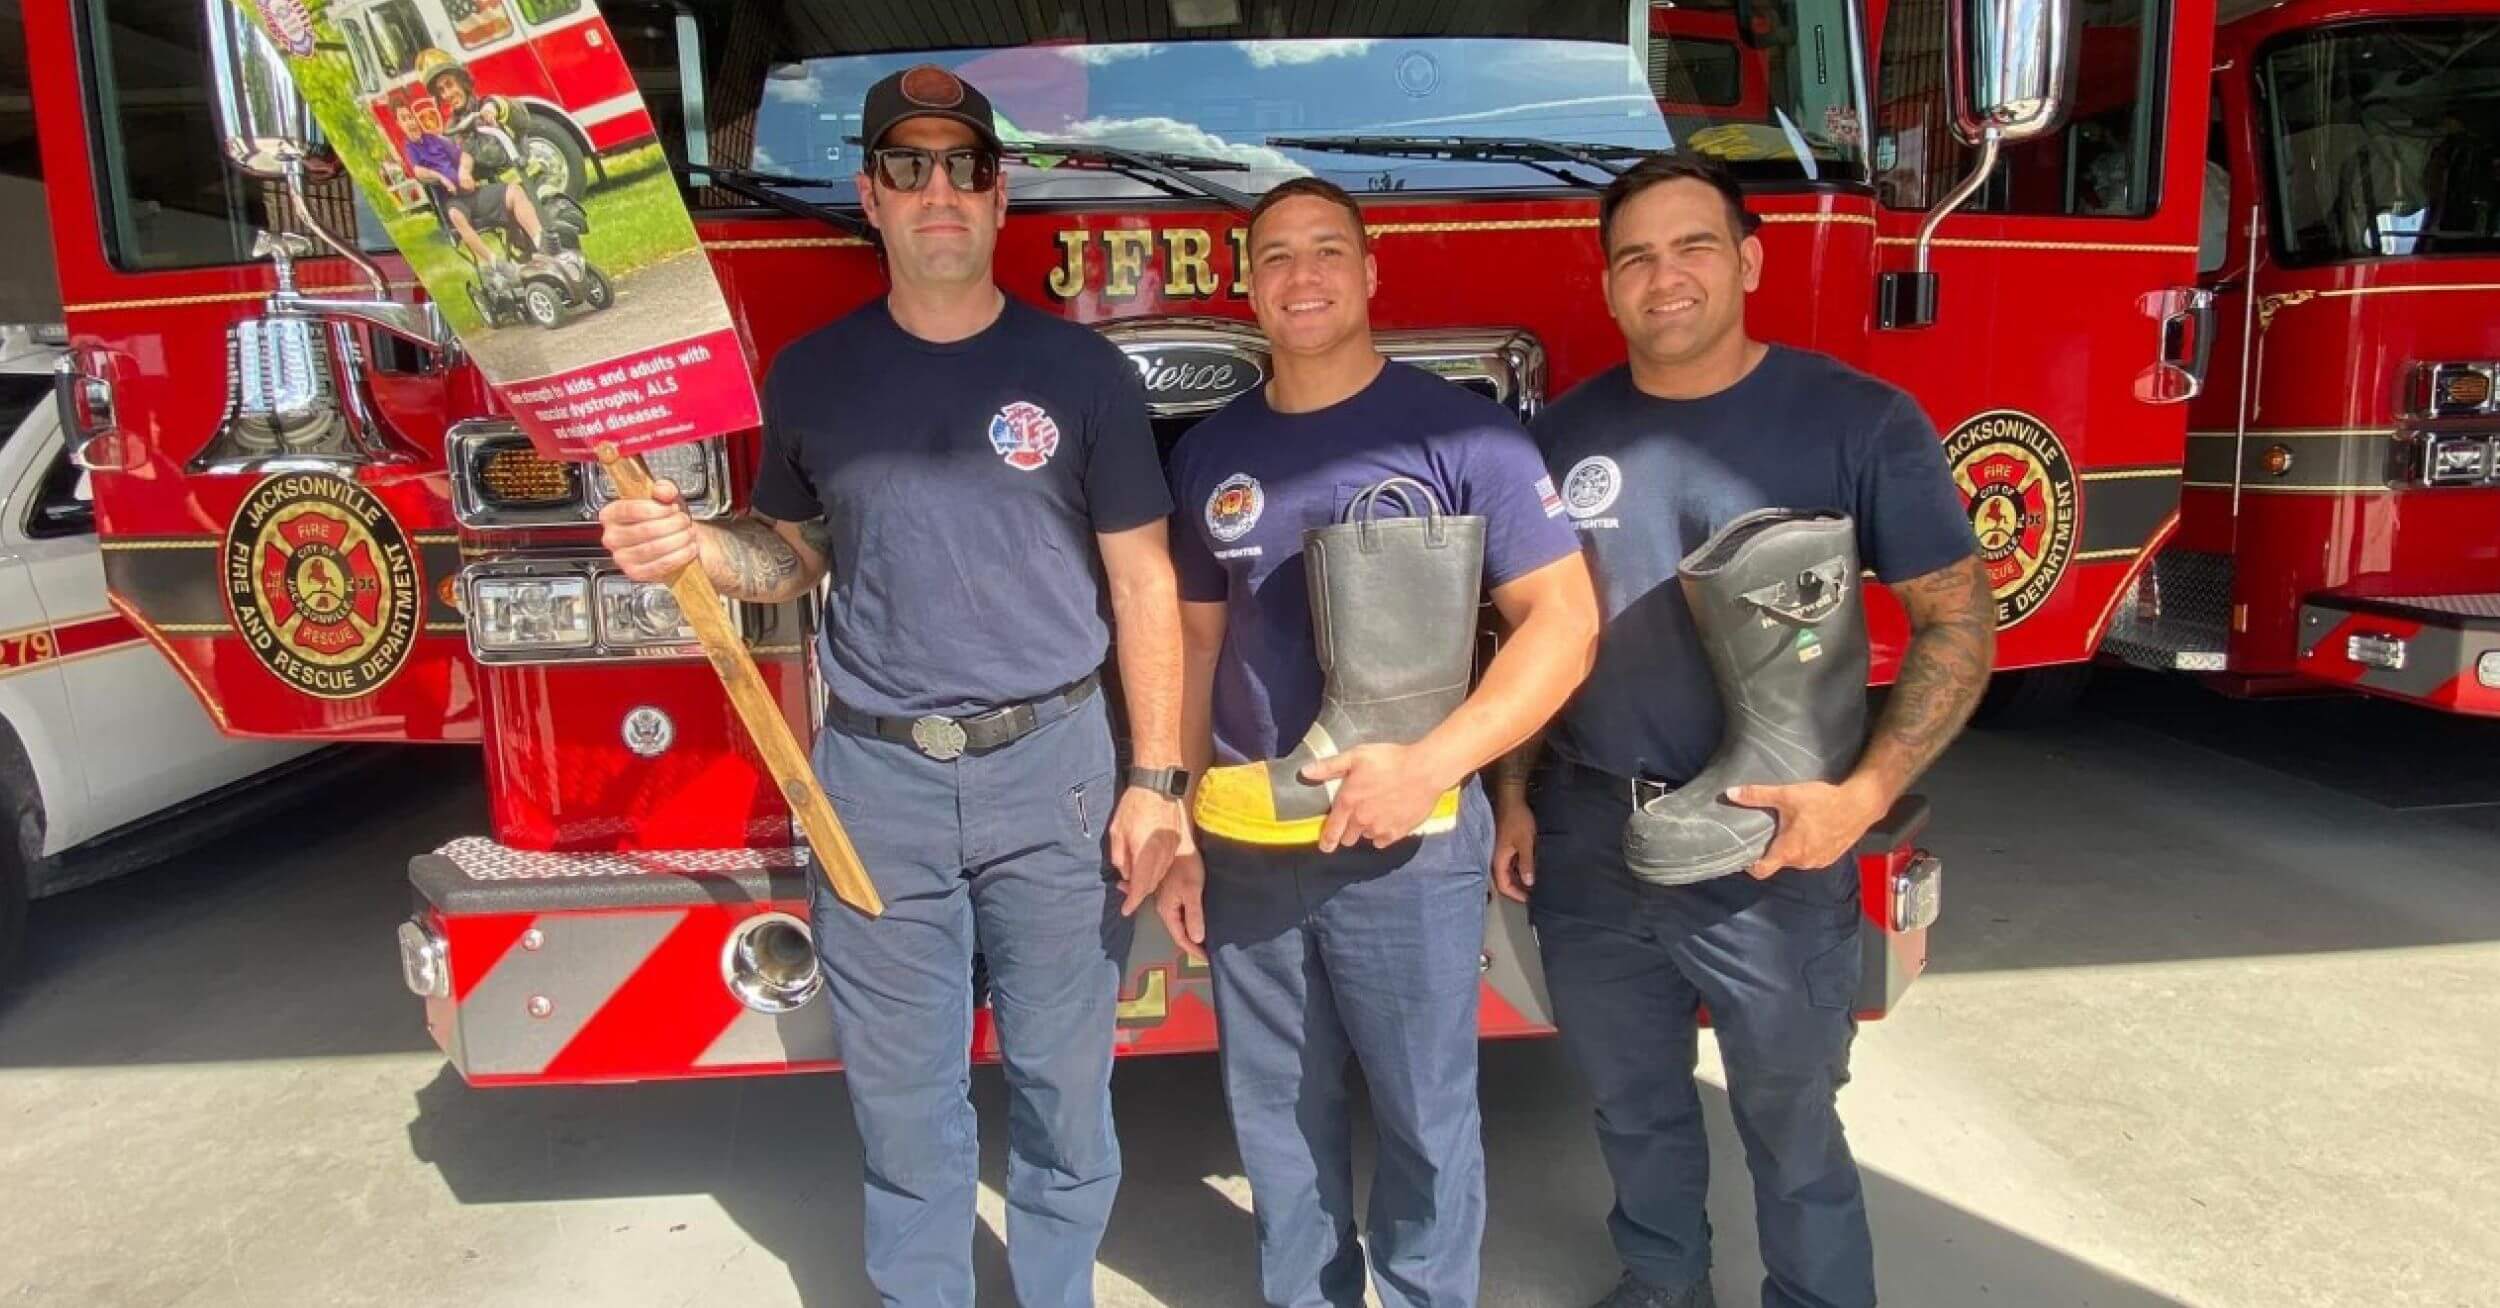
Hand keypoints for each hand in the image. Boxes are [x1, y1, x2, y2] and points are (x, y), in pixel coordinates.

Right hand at [598, 478, 698, 581]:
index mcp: (611, 514)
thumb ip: (664, 489)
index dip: (657, 509)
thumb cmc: (663, 520)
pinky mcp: (636, 573)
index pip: (630, 509)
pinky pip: (661, 565)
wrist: (671, 544)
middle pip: (645, 529)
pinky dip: (680, 555)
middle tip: (684, 521)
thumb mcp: (663, 498)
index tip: (672, 507)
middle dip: (673, 524)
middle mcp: (612, 537)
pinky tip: (688, 548)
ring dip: (679, 539)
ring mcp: (622, 558)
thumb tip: (664, 490)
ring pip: (655, 548)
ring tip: (688, 533)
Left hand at [1107, 787, 1186, 917]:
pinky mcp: (1176, 844)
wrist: (1159, 786)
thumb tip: (1126, 873)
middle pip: (1151, 884)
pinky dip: (1157, 872)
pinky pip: (1166, 866)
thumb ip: (1120, 857)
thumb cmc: (1134, 807)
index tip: (1126, 910)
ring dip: (1148, 883)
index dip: (1132, 901)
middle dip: (1139, 893)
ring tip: (1136, 881)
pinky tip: (1148, 868)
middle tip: (1127, 895)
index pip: (1140, 886)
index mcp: (1144, 854)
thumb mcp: (1116, 832)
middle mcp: (1161, 856)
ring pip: (1160, 876)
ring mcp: (1171, 850)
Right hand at [1155, 850, 1206, 964]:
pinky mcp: (1172, 890)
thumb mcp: (1192, 891)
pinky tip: (1188, 923)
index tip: (1208, 959)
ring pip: (1177, 921)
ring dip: (1188, 932)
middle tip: (1208, 952)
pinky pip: (1177, 911)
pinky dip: (1183, 920)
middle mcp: (1163, 906)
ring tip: (1202, 943)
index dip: (1194, 950)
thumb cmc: (1186, 866)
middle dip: (1191, 943)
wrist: (1178, 842)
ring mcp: (1166, 898)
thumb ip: (1193, 915)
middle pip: (1178, 931)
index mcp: (1166, 909)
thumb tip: (1197, 938)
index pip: (1180, 937)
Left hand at [1300, 743, 1461, 852]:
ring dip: (1367, 829)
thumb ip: (1329, 766)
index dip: (1327, 840)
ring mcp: (1380, 828)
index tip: (1325, 846)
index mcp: (1348, 802)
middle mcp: (1361, 820)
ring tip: (1376, 813)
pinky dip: (1383, 834)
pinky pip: (1383, 841)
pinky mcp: (1398, 832)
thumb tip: (1305, 772)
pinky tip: (1388, 820)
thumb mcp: (1356, 756)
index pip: (1332, 829)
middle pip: (1349, 837)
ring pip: (1366, 837)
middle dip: (1349, 830)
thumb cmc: (1390, 760)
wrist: (1424, 770)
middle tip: (1357, 815)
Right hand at [1491, 788, 1535, 902]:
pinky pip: (1510, 864)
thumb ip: (1526, 863)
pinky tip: (1531, 869)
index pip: (1503, 885)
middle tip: (1534, 894)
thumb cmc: (1517, 820)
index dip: (1516, 895)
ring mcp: (1500, 852)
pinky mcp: (1505, 846)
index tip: (1530, 899)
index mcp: (1498, 859)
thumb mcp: (1525, 843)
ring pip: (1508, 872)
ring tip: (1534, 884)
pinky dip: (1519, 869)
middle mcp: (1496, 858)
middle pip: (1504, 881)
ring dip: (1519, 879)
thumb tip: (1529, 882)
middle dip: (1518, 889)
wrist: (1511, 800)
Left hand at [1724, 777, 1890, 878]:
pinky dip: (1805, 847)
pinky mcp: (1830, 857)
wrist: (1860, 804)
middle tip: (1765, 831)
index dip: (1749, 864)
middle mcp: (1802, 862)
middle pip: (1778, 862)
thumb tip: (1730, 793)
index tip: (1744, 852)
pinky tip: (1807, 830)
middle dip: (1770, 849)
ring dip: (1789, 847)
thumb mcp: (1787, 795)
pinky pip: (1810, 857)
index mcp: (1789, 851)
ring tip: (1787, 828)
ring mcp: (1818, 862)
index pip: (1761, 871)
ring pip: (1795, 859)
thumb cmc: (1823, 801)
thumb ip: (1757, 795)